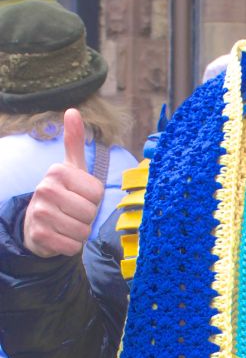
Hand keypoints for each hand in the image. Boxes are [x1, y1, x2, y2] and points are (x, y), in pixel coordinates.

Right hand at [23, 108, 104, 257]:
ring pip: (82, 231)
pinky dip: (70, 246)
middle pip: (90, 212)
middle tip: (73, 212)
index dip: (93, 199)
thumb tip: (73, 111)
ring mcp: (40, 213)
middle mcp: (45, 189)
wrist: (37, 223)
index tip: (79, 196)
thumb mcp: (70, 168)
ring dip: (79, 232)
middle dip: (87, 217)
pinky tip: (60, 236)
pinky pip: (72, 246)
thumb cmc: (62, 194)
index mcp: (57, 171)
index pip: (97, 193)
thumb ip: (74, 141)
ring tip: (67, 223)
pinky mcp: (39, 236)